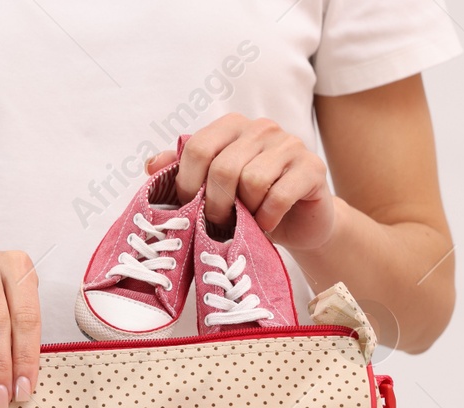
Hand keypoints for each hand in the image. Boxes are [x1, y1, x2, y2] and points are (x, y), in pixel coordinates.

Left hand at [147, 115, 336, 250]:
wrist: (300, 222)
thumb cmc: (251, 204)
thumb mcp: (213, 188)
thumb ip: (182, 171)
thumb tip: (152, 165)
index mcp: (233, 126)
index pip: (198, 147)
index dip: (187, 183)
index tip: (188, 207)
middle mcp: (262, 128)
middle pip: (223, 167)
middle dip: (215, 204)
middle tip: (216, 223)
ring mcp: (290, 144)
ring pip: (252, 181)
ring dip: (244, 212)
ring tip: (245, 222)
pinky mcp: (312, 168)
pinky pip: (278, 196)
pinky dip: (267, 218)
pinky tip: (266, 225)